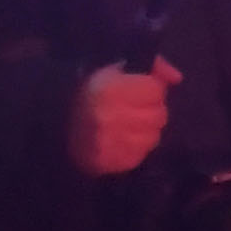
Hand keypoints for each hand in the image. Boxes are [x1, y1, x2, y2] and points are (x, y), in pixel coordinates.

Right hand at [70, 58, 177, 176]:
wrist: (54, 124)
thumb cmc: (90, 92)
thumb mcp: (116, 68)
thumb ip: (152, 67)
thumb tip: (177, 78)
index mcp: (110, 89)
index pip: (155, 91)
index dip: (151, 90)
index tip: (140, 91)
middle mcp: (109, 116)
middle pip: (158, 116)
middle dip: (152, 111)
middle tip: (136, 111)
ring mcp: (107, 143)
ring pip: (152, 138)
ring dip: (146, 131)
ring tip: (129, 126)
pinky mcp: (106, 163)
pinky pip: (138, 157)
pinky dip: (135, 149)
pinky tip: (122, 140)